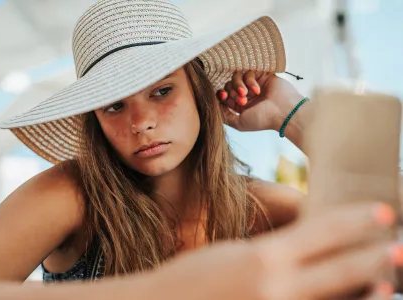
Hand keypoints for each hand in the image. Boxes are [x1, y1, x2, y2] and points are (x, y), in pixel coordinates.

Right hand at [152, 202, 398, 299]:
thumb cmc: (191, 277)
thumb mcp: (232, 253)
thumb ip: (271, 253)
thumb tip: (302, 247)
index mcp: (263, 258)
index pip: (322, 232)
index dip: (356, 220)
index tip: (382, 210)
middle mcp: (278, 288)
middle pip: (342, 269)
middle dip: (377, 256)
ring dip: (369, 291)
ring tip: (391, 282)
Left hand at [216, 71, 304, 131]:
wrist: (284, 112)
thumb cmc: (263, 120)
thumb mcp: (239, 123)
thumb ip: (225, 117)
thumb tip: (214, 106)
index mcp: (240, 106)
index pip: (224, 95)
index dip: (221, 95)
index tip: (224, 96)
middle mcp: (246, 94)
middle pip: (228, 85)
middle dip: (232, 92)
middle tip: (242, 99)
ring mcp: (253, 84)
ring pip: (236, 77)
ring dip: (238, 85)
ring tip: (246, 94)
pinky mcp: (262, 75)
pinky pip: (248, 72)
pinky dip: (250, 80)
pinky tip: (257, 90)